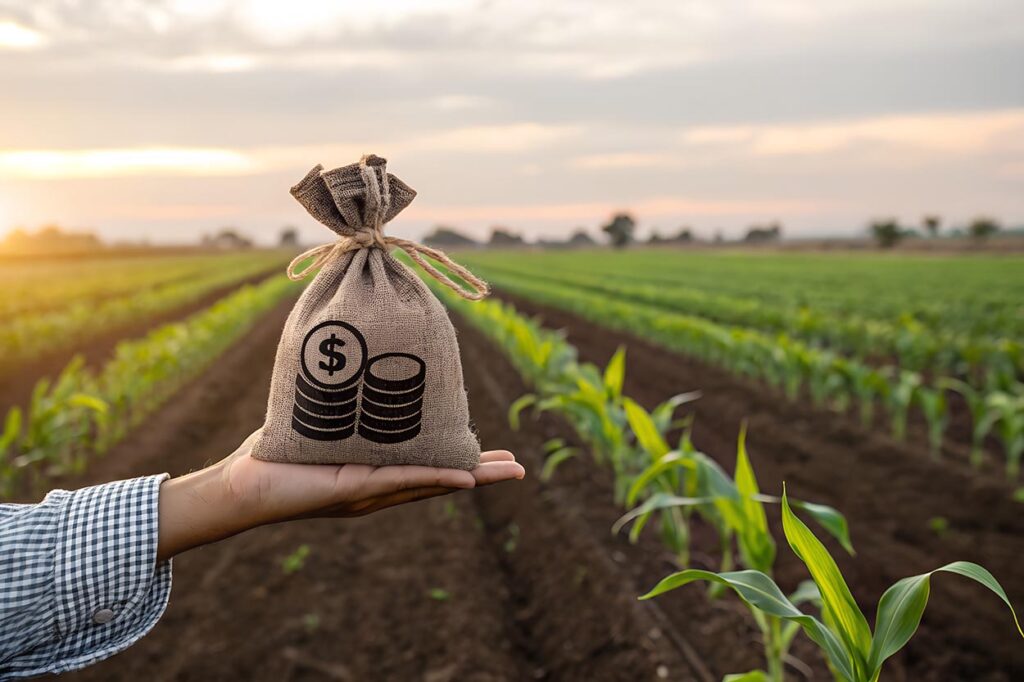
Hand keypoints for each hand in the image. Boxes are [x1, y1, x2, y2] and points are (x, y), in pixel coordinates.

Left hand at [157, 430, 524, 560]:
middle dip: (480, 472)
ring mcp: (371, 491)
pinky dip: (435, 478)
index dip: (462, 460)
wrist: (241, 483)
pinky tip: (465, 477)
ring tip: (509, 472)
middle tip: (518, 468)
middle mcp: (380, 486)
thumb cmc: (273, 453)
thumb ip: (339, 403)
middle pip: (441, 478)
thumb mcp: (318, 423)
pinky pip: (402, 481)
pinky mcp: (354, 490)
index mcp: (376, 471)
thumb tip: (349, 359)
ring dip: (473, 476)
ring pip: (432, 482)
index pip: (428, 465)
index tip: (490, 453)